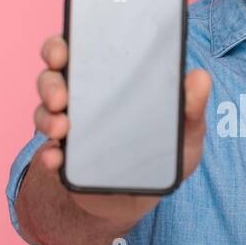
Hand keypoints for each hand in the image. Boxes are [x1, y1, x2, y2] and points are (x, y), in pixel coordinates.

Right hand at [32, 34, 211, 227]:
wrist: (142, 199)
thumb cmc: (163, 156)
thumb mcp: (185, 132)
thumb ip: (191, 108)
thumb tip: (200, 78)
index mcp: (108, 81)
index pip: (79, 51)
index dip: (63, 45)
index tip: (63, 51)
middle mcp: (82, 99)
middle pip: (52, 77)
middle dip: (50, 82)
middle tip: (61, 97)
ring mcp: (69, 128)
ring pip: (44, 111)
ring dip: (47, 117)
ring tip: (62, 128)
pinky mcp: (63, 159)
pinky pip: (47, 152)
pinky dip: (48, 155)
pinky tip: (55, 158)